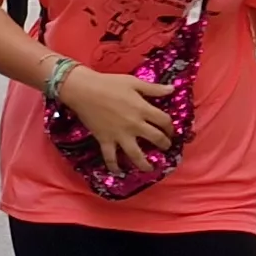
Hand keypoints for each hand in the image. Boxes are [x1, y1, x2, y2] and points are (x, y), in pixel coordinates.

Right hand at [54, 67, 176, 174]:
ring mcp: (120, 135)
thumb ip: (154, 88)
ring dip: (145, 164)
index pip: (164, 121)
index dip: (170, 126)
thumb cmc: (109, 83)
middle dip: (164, 144)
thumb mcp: (134, 82)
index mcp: (142, 109)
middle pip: (156, 138)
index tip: (170, 130)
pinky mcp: (105, 140)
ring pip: (136, 154)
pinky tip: (118, 172)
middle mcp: (134, 125)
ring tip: (149, 169)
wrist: (84, 90)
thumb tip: (172, 89)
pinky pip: (110, 157)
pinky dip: (114, 167)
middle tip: (165, 147)